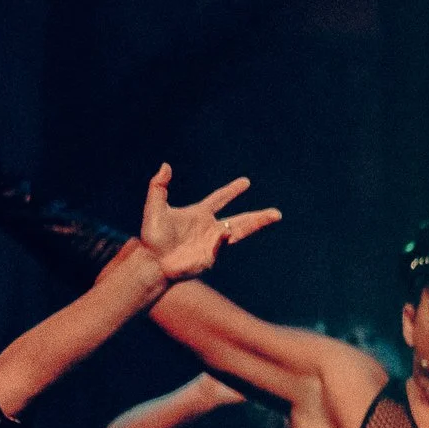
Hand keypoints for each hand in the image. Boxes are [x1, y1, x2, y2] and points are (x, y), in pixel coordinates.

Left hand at [137, 164, 281, 279]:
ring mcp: (213, 243)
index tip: (246, 182)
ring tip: (273, 217)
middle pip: (240, 220)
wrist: (152, 261)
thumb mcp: (154, 207)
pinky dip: (222, 239)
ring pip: (241, 232)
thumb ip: (158, 186)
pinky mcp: (211, 257)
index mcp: (199, 214)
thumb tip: (166, 166)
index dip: (232, 191)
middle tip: (276, 213)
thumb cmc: (152, 236)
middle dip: (258, 216)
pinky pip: (220, 244)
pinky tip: (223, 233)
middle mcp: (211, 228)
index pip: (219, 199)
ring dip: (257, 224)